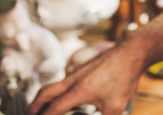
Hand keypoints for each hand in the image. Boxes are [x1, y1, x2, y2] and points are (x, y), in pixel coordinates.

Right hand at [28, 42, 144, 114]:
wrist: (129, 54)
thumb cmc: (124, 79)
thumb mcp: (116, 107)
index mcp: (78, 91)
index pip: (53, 109)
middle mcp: (72, 80)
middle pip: (44, 93)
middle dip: (33, 107)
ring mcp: (75, 73)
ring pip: (52, 86)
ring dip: (42, 98)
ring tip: (40, 110)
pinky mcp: (80, 70)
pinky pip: (60, 82)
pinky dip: (53, 92)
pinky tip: (60, 99)